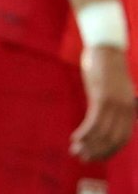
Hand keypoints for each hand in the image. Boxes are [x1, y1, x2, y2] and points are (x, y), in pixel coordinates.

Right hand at [72, 46, 135, 160]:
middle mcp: (125, 110)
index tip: (94, 157)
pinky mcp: (102, 97)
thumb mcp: (112, 90)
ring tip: (76, 151)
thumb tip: (103, 118)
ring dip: (88, 145)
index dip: (108, 151)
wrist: (107, 48)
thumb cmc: (106, 67)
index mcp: (130, 110)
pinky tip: (75, 137)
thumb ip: (112, 105)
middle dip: (97, 152)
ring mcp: (114, 104)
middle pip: (113, 140)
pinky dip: (85, 133)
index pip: (122, 139)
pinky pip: (94, 121)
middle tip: (82, 158)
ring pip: (103, 133)